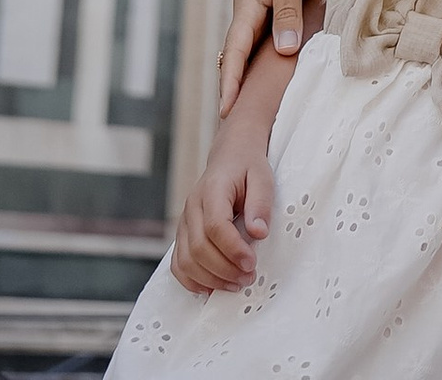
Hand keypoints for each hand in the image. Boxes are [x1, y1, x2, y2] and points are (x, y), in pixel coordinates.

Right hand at [172, 126, 275, 290]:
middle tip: (248, 277)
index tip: (251, 263)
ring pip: (186, 260)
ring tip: (236, 283)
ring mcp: (184, 221)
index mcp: (212, 189)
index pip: (215, 226)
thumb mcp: (262, 177)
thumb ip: (260, 203)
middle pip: (199, 247)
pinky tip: (212, 287)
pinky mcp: (183, 234)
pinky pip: (178, 264)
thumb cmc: (247, 166)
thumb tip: (259, 233)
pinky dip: (192, 281)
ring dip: (211, 279)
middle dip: (224, 270)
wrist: (231, 154)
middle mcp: (192, 206)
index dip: (233, 249)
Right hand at [219, 0, 312, 108]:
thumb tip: (285, 53)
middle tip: (231, 122)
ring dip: (251, 69)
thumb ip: (286, 10)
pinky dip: (275, 47)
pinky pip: (278, 28)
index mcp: (248, 6)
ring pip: (259, 44)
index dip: (230, 83)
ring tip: (244, 104)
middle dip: (237, 86)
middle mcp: (252, 11)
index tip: (224, 112)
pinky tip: (277, 65)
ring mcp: (262, 6)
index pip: (235, 53)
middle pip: (241, 56)